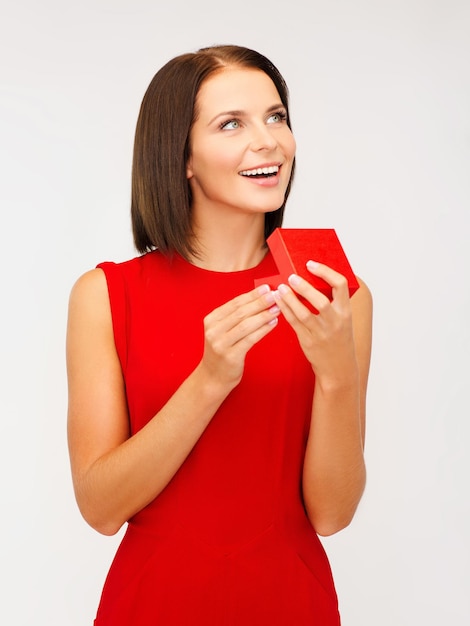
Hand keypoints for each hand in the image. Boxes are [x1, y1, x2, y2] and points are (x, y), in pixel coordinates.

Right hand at [200, 285, 279, 390]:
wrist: (213, 378)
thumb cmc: (223, 351)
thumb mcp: (223, 331)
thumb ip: (236, 317)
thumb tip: (259, 298)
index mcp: (211, 320)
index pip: (234, 303)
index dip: (252, 295)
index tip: (267, 287)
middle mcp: (213, 330)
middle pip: (240, 312)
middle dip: (260, 302)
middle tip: (275, 295)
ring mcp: (220, 344)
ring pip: (246, 325)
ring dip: (263, 315)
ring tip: (277, 308)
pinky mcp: (230, 356)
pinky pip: (250, 339)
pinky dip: (263, 329)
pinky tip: (273, 322)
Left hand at [274, 261, 357, 384]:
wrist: (339, 368)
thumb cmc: (339, 338)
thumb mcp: (343, 319)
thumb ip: (333, 302)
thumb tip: (313, 277)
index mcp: (346, 311)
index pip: (340, 285)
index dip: (325, 272)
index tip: (311, 264)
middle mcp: (335, 321)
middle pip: (320, 300)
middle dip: (304, 287)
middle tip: (291, 277)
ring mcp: (321, 333)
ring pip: (303, 313)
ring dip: (289, 298)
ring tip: (280, 288)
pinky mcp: (308, 341)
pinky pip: (294, 323)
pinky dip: (285, 310)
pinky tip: (278, 301)